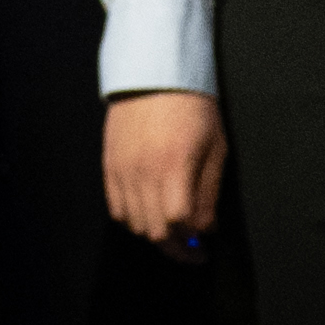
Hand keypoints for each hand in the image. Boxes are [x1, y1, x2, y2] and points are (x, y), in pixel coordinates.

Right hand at [104, 89, 224, 258]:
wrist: (154, 74)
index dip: (191, 243)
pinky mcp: (109, 165)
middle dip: (173, 247)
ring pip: (132, 224)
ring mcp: (122, 169)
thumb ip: (209, 191)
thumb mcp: (215, 147)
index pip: (177, 223)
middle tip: (189, 250)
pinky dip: (130, 219)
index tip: (202, 249)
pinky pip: (114, 207)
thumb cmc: (192, 107)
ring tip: (169, 231)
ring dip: (152, 234)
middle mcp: (143, 172)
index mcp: (174, 167)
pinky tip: (146, 214)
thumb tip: (205, 228)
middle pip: (153, 230)